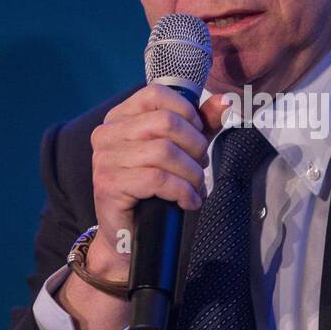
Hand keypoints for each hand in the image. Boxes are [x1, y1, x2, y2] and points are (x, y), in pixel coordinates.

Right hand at [87, 86, 231, 280]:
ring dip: (191, 172)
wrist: (128, 235)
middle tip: (199, 166)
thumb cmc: (153, 190)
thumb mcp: (180, 150)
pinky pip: (157, 179)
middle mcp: (107, 134)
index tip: (196, 135)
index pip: (156, 94)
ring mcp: (105, 159)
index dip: (187, 112)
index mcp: (120, 118)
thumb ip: (200, 125)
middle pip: (166, 122)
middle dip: (194, 146)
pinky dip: (182, 191)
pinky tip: (188, 201)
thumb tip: (225, 101)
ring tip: (194, 187)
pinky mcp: (109, 185)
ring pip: (164, 152)